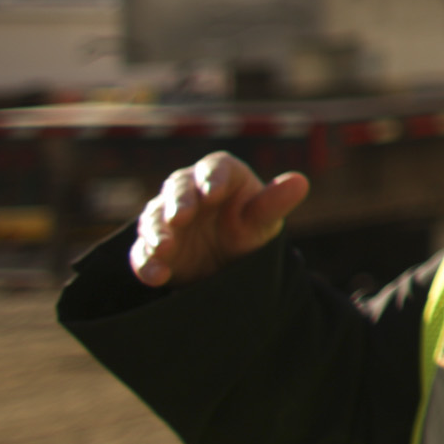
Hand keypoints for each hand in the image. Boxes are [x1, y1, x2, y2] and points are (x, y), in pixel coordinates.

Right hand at [129, 153, 309, 287]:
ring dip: (158, 232)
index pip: (214, 168)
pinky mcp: (152, 247)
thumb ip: (275, 202)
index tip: (214, 193)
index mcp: (220, 175)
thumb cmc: (248, 228)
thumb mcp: (263, 219)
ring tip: (166, 247)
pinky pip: (142, 253)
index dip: (212, 178)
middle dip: (179, 202)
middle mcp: (188, 191)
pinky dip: (147, 264)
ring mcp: (166, 218)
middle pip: (178, 188)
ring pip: (155, 218)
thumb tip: (301, 181)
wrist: (226, 261)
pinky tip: (157, 276)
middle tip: (182, 216)